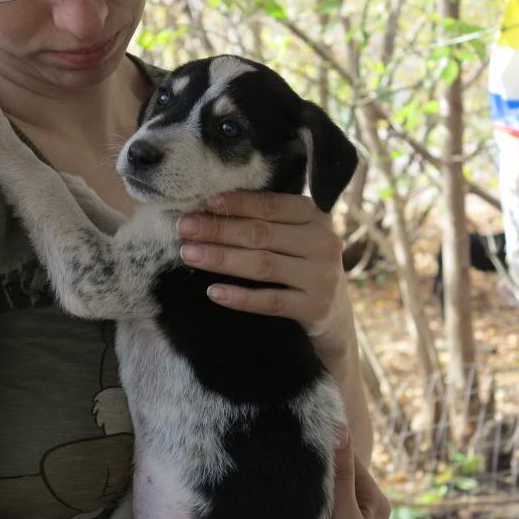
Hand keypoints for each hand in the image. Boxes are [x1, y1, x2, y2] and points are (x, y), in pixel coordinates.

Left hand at [177, 191, 352, 361]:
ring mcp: (322, 277)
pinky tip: (213, 292)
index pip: (269, 205)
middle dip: (218, 230)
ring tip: (189, 254)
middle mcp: (324, 242)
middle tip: (184, 227)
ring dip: (222, 259)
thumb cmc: (302, 265)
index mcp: (316, 215)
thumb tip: (208, 207)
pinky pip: (270, 301)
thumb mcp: (295, 236)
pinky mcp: (316, 308)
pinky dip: (240, 297)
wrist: (335, 315)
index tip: (200, 203)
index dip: (234, 204)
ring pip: (263, 265)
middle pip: (261, 234)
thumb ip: (267, 220)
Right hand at [285, 426, 390, 518]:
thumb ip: (342, 476)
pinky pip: (318, 502)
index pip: (348, 457)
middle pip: (337, 471)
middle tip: (288, 445)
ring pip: (326, 486)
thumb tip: (340, 429)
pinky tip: (288, 490)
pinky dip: (306, 495)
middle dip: (317, 461)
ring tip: (285, 464)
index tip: (301, 429)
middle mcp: (365, 506)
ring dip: (309, 478)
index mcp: (376, 499)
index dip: (327, 444)